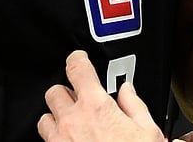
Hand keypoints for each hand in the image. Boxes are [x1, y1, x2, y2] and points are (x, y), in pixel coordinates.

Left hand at [37, 51, 164, 141]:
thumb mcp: (147, 132)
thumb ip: (134, 105)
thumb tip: (126, 90)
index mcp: (95, 106)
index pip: (77, 68)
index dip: (77, 59)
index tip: (79, 59)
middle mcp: (71, 120)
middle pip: (55, 91)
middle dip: (67, 93)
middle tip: (82, 101)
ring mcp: (59, 141)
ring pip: (45, 118)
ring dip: (57, 117)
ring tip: (74, 125)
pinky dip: (55, 139)